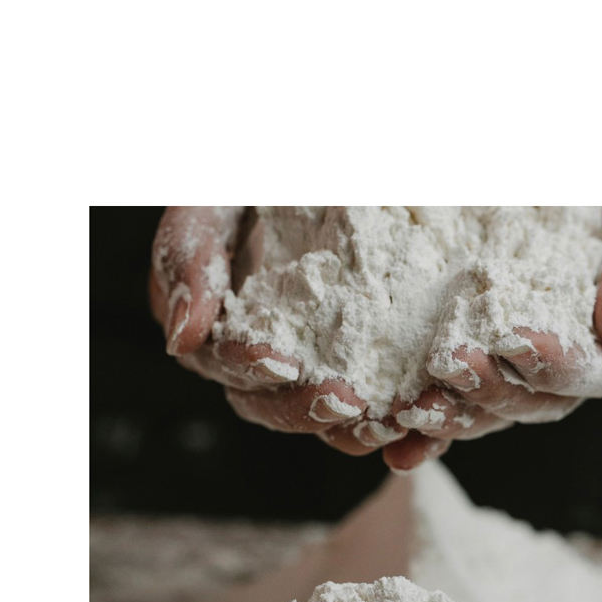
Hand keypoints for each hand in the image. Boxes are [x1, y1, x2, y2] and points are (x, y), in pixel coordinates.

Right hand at [149, 207, 430, 468]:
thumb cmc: (253, 182)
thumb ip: (187, 258)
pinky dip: (397, 420)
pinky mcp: (366, 370)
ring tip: (387, 421)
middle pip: (274, 404)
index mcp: (219, 329)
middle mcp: (261, 361)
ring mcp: (314, 370)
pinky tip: (421, 420)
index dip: (250, 365)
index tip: (282, 360)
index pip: (227, 361)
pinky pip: (378, 407)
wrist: (311, 174)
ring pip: (324, 418)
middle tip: (345, 401)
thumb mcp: (209, 202)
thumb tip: (181, 338)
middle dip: (307, 408)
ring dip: (354, 427)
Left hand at [390, 207, 601, 443]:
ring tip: (412, 408)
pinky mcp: (482, 348)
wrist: (580, 141)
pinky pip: (455, 390)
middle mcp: (580, 354)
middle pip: (542, 399)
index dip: (562, 365)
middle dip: (494, 389)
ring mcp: (527, 357)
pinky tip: (391, 430)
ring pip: (493, 404)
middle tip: (453, 364)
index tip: (518, 341)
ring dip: (452, 413)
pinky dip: (424, 409)